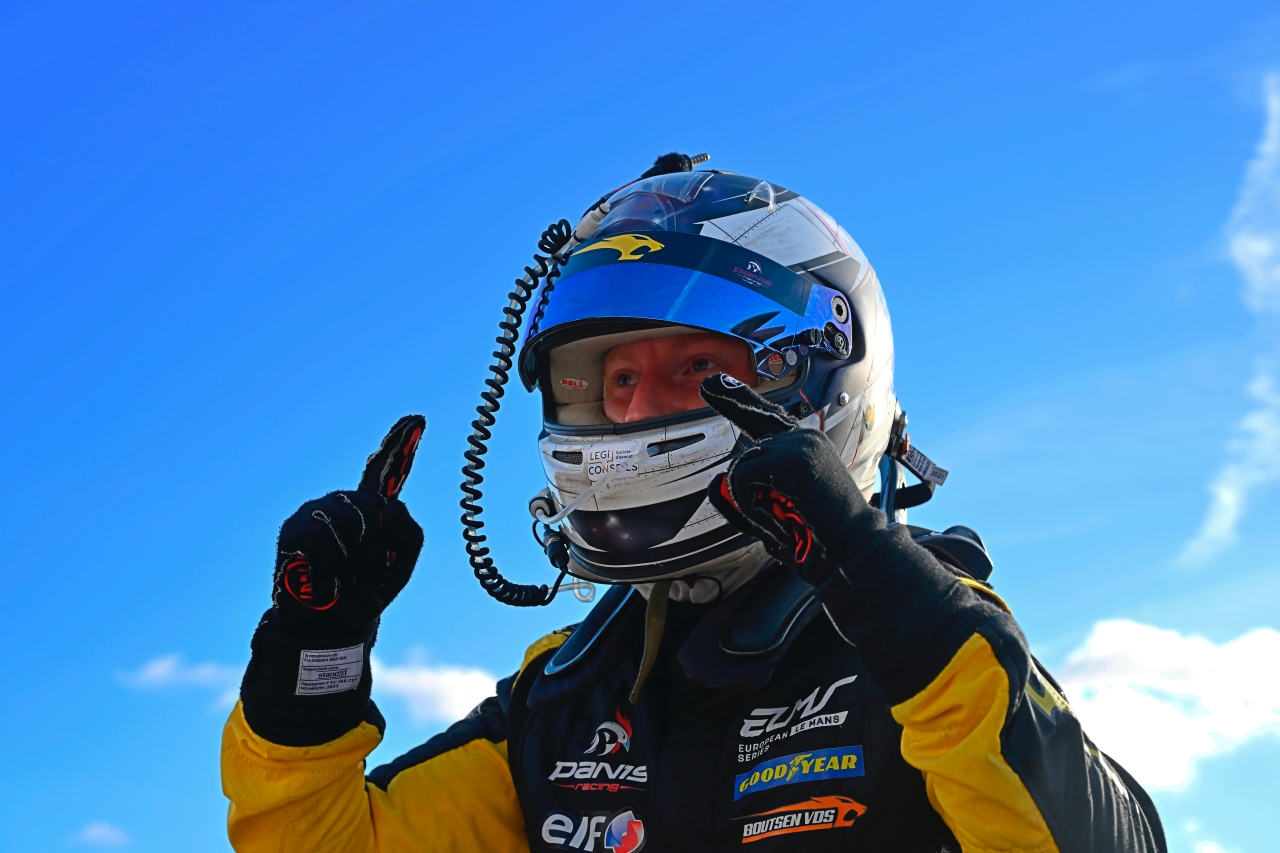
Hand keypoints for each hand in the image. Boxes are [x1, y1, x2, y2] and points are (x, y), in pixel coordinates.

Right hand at [272, 415, 425, 637]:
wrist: (331, 624)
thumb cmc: (366, 591)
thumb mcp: (402, 566)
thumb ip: (410, 534)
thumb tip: (391, 505)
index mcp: (375, 507)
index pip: (388, 470)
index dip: (402, 443)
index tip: (418, 419)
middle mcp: (348, 500)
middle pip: (378, 509)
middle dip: (378, 551)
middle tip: (364, 575)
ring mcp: (321, 508)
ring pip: (353, 521)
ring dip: (355, 560)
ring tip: (342, 574)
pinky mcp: (296, 524)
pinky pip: (325, 537)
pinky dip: (330, 565)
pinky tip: (322, 576)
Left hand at [700, 375, 882, 585]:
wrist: (851, 550)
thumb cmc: (814, 540)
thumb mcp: (768, 519)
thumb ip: (739, 500)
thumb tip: (714, 481)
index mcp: (802, 449)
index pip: (766, 417)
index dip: (738, 398)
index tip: (713, 385)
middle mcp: (802, 440)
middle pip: (750, 420)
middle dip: (731, 407)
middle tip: (711, 390)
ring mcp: (800, 444)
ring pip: (742, 462)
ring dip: (748, 500)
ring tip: (776, 521)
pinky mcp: (795, 457)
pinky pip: (743, 477)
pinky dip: (748, 504)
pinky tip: (771, 519)